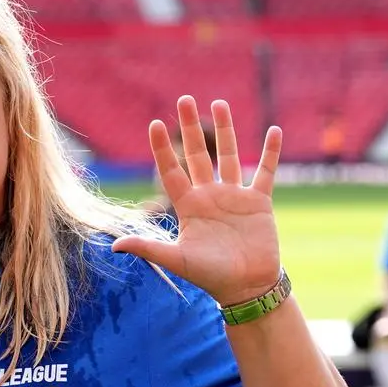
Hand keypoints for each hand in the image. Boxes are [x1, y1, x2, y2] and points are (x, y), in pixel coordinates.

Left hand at [112, 96, 282, 306]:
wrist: (245, 286)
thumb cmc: (209, 275)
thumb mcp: (176, 259)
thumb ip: (148, 247)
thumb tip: (114, 246)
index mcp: (188, 205)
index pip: (171, 170)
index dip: (163, 148)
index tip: (155, 124)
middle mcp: (209, 195)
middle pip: (198, 154)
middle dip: (191, 127)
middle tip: (184, 100)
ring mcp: (234, 195)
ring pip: (229, 155)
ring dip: (226, 129)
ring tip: (219, 103)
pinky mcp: (259, 201)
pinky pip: (265, 171)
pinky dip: (270, 152)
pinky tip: (273, 130)